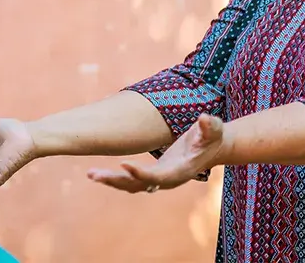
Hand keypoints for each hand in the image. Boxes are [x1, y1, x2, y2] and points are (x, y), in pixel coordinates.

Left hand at [88, 113, 225, 192]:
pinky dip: (116, 178)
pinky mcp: (154, 175)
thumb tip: (204, 118)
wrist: (213, 148)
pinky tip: (98, 173)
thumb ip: (210, 125)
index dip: (141, 173)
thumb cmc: (212, 136)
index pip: (158, 176)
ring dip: (111, 181)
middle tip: (94, 175)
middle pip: (139, 185)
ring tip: (91, 175)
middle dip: (117, 180)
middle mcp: (168, 179)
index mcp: (180, 170)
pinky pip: (131, 181)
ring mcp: (160, 179)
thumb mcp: (214, 129)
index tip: (123, 165)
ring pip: (132, 185)